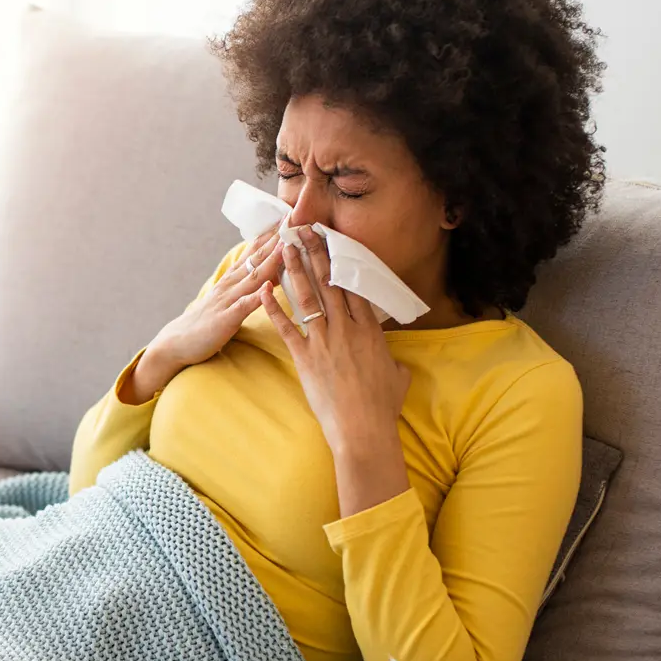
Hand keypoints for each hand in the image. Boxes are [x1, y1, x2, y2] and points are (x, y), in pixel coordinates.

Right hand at [125, 228, 286, 403]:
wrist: (178, 341)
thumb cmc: (206, 322)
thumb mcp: (228, 298)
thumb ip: (245, 285)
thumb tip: (269, 275)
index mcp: (232, 279)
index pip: (254, 252)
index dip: (271, 235)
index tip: (287, 218)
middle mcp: (230, 284)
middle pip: (257, 258)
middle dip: (276, 240)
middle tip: (293, 220)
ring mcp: (228, 300)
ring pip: (253, 277)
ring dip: (270, 261)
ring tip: (286, 246)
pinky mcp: (226, 318)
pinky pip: (244, 305)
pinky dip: (256, 296)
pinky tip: (267, 287)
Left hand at [259, 226, 411, 463]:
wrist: (363, 430)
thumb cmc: (382, 408)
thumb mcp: (397, 377)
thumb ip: (392, 361)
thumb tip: (393, 361)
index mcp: (370, 331)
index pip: (353, 287)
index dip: (341, 261)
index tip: (332, 241)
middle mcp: (346, 330)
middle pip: (329, 284)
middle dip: (316, 254)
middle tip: (305, 230)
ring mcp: (324, 342)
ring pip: (307, 298)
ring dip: (294, 271)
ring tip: (285, 248)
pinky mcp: (304, 358)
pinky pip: (286, 327)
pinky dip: (273, 308)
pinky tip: (262, 291)